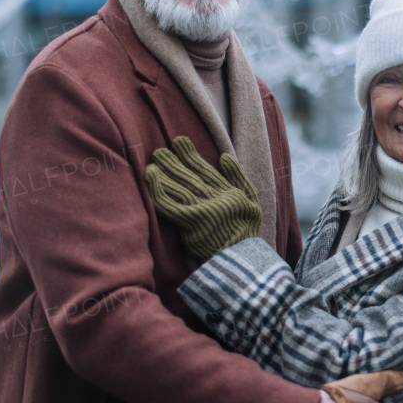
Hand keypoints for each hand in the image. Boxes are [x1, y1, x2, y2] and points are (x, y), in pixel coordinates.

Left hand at [144, 136, 262, 260]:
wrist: (242, 260)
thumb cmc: (246, 232)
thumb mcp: (252, 202)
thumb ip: (239, 178)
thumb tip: (224, 157)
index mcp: (227, 192)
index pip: (204, 169)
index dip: (190, 155)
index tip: (179, 142)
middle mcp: (214, 197)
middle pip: (189, 175)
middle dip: (174, 160)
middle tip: (160, 150)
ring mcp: (202, 209)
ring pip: (178, 185)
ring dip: (164, 171)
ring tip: (153, 159)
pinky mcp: (190, 222)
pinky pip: (169, 203)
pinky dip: (158, 188)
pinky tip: (150, 176)